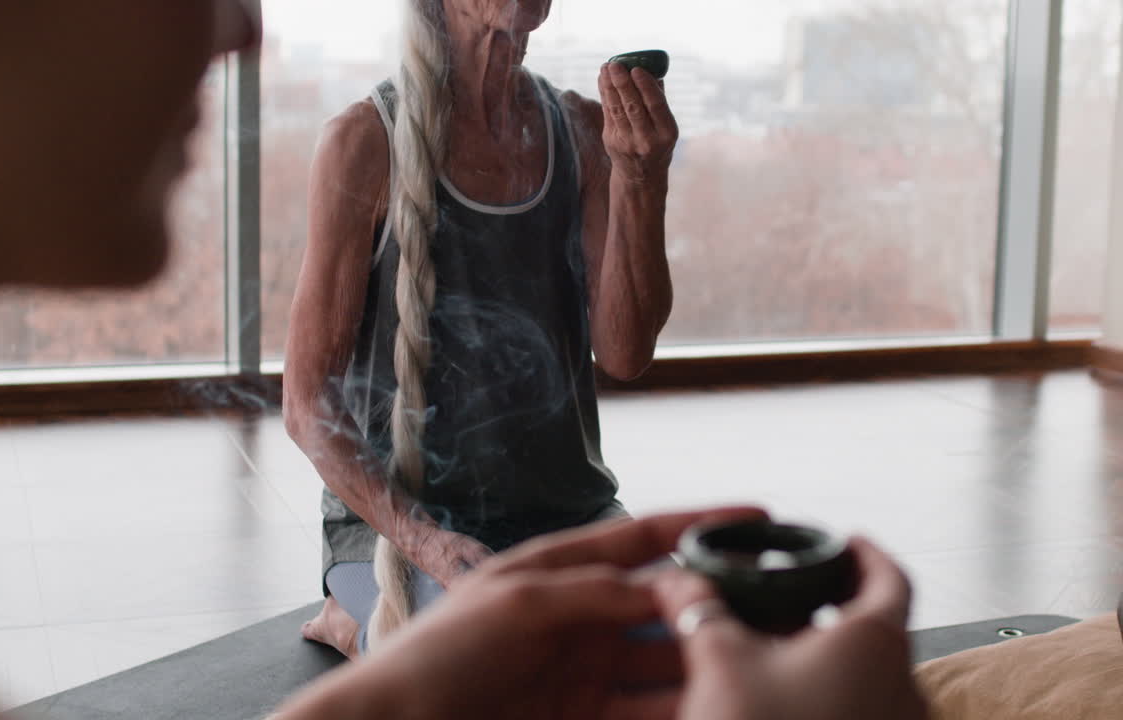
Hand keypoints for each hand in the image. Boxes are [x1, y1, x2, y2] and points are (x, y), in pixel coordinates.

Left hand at [367, 508, 767, 719]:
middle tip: (784, 610)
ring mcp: (582, 671)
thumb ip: (595, 592)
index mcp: (556, 569)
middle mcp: (578, 616)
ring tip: (764, 663)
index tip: (759, 515)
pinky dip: (681, 709)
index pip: (640, 538)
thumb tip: (670, 585)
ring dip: (709, 662)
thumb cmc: (440, 654)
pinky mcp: (582, 718)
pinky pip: (645, 712)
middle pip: (665, 606)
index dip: (699, 524)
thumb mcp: (518, 605)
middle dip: (719, 607)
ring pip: (664, 664)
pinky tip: (718, 704)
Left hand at [598, 62, 678, 184]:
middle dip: (622, 83)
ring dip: (610, 86)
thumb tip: (652, 69)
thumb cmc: (657, 143)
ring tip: (606, 68)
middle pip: (633, 107)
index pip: (656, 105)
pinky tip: (603, 80)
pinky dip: (605, 95)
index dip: (645, 86)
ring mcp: (627, 143)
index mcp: (667, 133)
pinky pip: (608, 114)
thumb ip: (659, 100)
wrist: (641, 176)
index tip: (636, 69)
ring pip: (617, 110)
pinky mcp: (611, 142)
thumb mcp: (666, 127)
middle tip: (615, 64)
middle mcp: (647, 140)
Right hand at [654, 538, 928, 719]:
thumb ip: (699, 610)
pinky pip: (857, 710)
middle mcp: (901, 684)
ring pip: (864, 675)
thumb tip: (678, 583)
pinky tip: (781, 703)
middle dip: (830, 607)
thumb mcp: (720, 661)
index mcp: (875, 640)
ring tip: (777, 652)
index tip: (844, 540)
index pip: (888, 572)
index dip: (861, 549)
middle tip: (797, 595)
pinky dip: (825, 696)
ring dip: (825, 657)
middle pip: (874, 626)